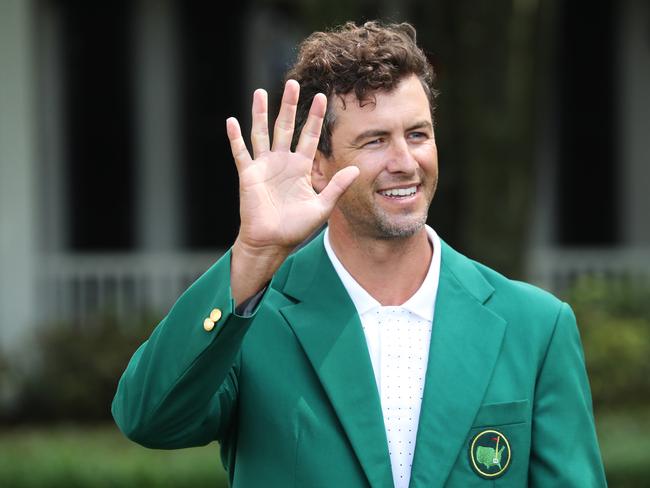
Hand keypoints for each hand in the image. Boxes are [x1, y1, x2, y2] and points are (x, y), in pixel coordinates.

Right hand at [226, 80, 358, 302]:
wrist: (272, 242)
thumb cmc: (296, 227)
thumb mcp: (321, 206)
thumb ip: (337, 186)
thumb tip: (356, 169)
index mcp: (300, 167)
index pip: (309, 136)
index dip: (315, 117)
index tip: (321, 97)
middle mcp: (282, 162)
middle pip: (285, 127)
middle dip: (289, 105)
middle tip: (293, 83)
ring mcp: (264, 167)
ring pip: (262, 133)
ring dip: (260, 113)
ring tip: (260, 92)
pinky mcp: (249, 175)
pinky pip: (241, 153)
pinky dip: (235, 138)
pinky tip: (232, 122)